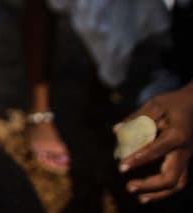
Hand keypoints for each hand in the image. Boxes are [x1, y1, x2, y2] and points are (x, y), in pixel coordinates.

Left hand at [119, 85, 192, 202]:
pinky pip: (179, 180)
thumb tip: (116, 130)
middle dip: (150, 185)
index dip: (138, 160)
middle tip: (129, 186)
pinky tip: (149, 194)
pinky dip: (165, 190)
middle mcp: (184, 151)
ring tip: (140, 198)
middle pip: (171, 177)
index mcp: (176, 136)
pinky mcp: (186, 160)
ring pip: (178, 183)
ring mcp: (187, 157)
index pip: (155, 151)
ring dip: (159, 193)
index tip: (121, 167)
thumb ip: (136, 118)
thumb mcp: (155, 105)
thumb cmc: (172, 103)